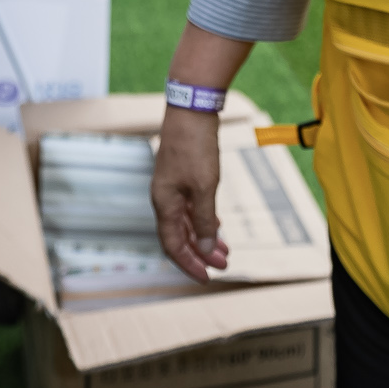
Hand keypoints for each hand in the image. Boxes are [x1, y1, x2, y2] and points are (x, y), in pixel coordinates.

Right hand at [151, 106, 229, 282]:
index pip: (172, 245)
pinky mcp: (181, 176)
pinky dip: (202, 219)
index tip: (207, 277)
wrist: (191, 110)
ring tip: (224, 249)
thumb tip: (204, 249)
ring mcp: (171, 187)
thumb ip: (204, 220)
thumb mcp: (204, 187)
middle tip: (223, 264)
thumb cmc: (195, 146)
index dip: (189, 264)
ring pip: (186, 222)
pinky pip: (189, 207)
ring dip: (203, 237)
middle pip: (179, 236)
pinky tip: (215, 224)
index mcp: (164, 204)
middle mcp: (164, 198)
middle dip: (200, 253)